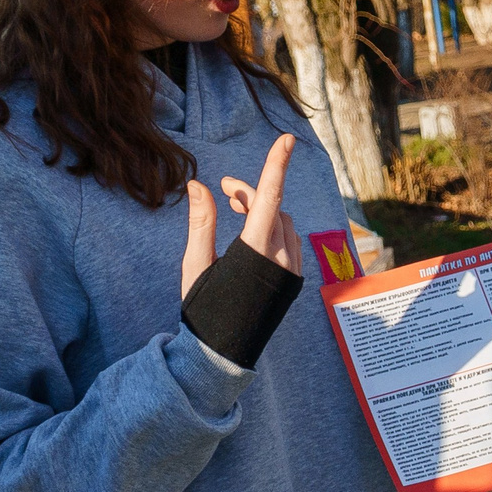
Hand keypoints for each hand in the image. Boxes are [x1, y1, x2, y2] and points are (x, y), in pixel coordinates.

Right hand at [181, 134, 300, 297]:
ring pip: (285, 223)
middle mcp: (281, 258)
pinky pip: (290, 241)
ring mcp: (292, 270)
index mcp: (255, 251)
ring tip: (237, 210)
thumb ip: (202, 221)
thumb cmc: (204, 307)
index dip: (277, 165)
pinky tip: (253, 234)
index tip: (287, 140)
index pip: (270, 198)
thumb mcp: (196, 262)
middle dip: (250, 193)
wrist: (224, 351)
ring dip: (264, 211)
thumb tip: (197, 185)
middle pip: (272, 208)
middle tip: (225, 187)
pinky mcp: (295, 279)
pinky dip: (274, 229)